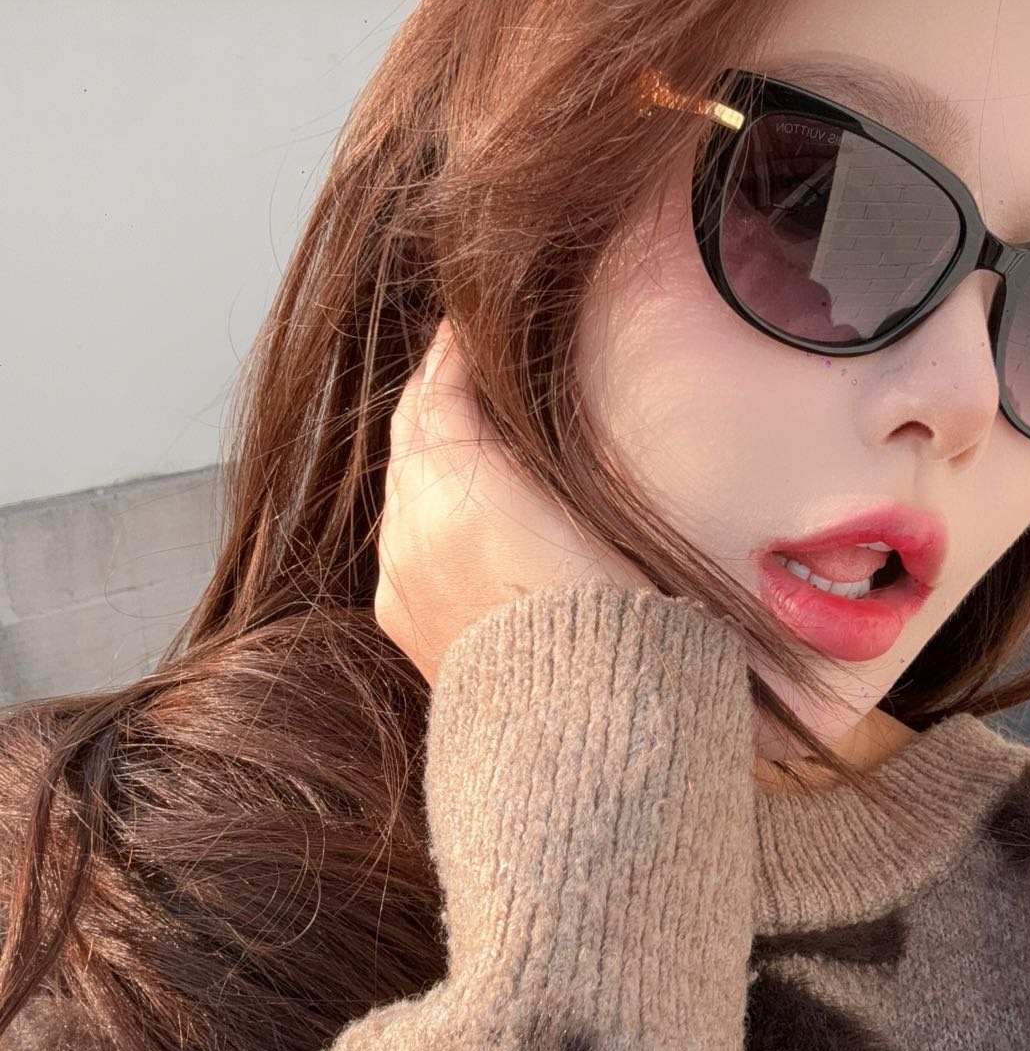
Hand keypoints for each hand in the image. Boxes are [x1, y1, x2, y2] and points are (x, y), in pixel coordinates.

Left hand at [375, 316, 657, 685]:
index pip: (441, 389)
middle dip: (435, 391)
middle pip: (410, 429)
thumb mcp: (591, 514)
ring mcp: (397, 575)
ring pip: (401, 484)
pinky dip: (421, 506)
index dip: (456, 350)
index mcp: (460, 491)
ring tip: (462, 427)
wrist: (576, 729)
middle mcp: (412, 527)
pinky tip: (453, 508)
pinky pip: (399, 537)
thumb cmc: (609, 621)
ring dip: (426, 450)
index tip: (472, 321)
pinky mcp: (398, 615)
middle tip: (463, 359)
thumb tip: (523, 414)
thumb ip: (540, 454)